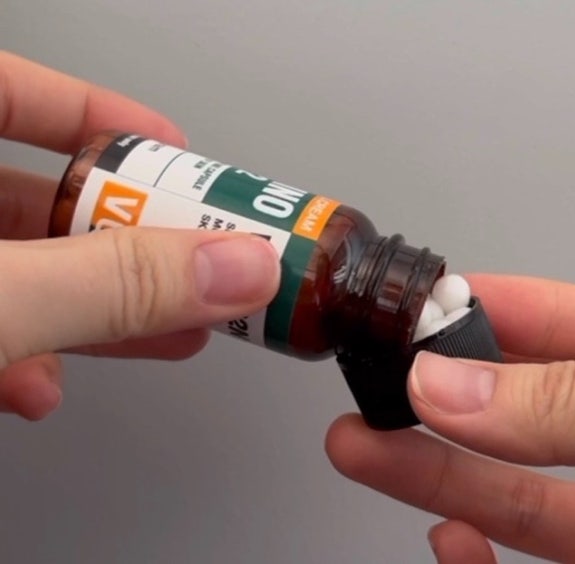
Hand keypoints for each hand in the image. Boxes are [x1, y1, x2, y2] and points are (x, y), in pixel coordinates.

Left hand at [0, 52, 279, 420]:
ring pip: (20, 274)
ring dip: (95, 309)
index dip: (100, 112)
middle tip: (194, 253)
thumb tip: (234, 268)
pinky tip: (44, 389)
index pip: (13, 93)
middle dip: (126, 236)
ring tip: (168, 330)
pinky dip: (24, 358)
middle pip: (35, 198)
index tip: (172, 146)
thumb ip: (111, 283)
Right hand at [326, 274, 574, 562]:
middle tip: (384, 379)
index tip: (444, 300)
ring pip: (523, 499)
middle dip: (454, 391)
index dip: (520, 307)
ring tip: (367, 447)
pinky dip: (479, 557)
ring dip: (437, 474)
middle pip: (542, 414)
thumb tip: (455, 380)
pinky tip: (449, 537)